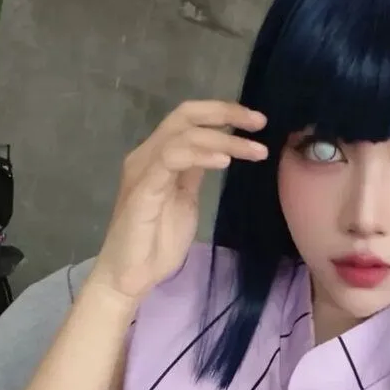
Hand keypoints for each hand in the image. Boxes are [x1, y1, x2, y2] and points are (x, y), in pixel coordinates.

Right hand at [89, 100, 267, 300]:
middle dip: (225, 113)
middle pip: (185, 115)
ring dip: (223, 139)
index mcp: (157, 157)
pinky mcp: (143, 189)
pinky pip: (171, 158)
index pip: (188, 120)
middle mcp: (147, 156)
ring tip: (254, 150)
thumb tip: (216, 152)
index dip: (222, 114)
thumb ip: (193, 174)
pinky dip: (200, 155)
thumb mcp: (184, 201)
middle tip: (260, 122)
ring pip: (183, 135)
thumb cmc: (156, 244)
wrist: (130, 276)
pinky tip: (224, 162)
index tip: (256, 122)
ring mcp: (143, 170)